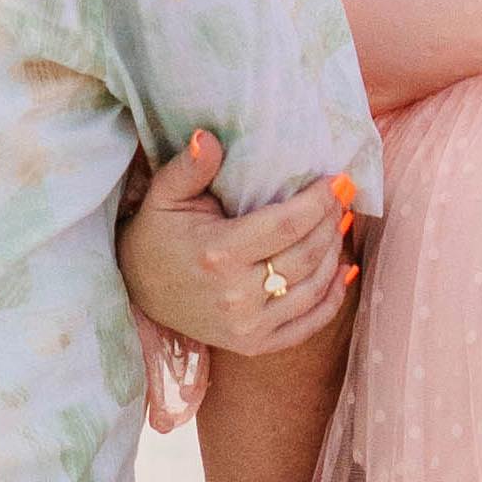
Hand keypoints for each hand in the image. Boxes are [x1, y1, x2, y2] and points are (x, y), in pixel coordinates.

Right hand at [120, 131, 357, 356]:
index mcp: (218, 254)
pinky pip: (308, 324)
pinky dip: (332, 298)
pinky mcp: (255, 345)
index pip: (288, 225)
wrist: (137, 291)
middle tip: (342, 196)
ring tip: (339, 223)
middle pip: (307, 254)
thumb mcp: (164, 195)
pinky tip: (343, 270)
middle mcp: (236, 296)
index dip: (319, 201)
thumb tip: (210, 137)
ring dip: (335, 252)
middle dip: (331, 221)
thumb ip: (190, 167)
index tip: (337, 180)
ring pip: (314, 287)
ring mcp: (248, 326)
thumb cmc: (157, 235)